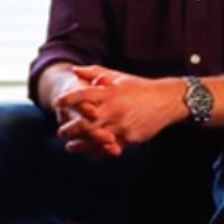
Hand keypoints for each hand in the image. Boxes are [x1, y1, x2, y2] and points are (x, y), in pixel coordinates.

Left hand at [54, 65, 186, 155]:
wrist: (166, 101)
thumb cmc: (138, 87)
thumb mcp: (118, 76)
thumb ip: (95, 72)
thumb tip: (74, 70)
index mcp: (110, 92)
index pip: (84, 95)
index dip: (69, 99)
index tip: (57, 103)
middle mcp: (114, 109)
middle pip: (85, 123)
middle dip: (70, 129)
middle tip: (60, 132)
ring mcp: (121, 125)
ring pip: (94, 138)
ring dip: (79, 144)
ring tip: (70, 146)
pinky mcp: (129, 138)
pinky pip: (108, 147)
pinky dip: (97, 151)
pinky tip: (88, 153)